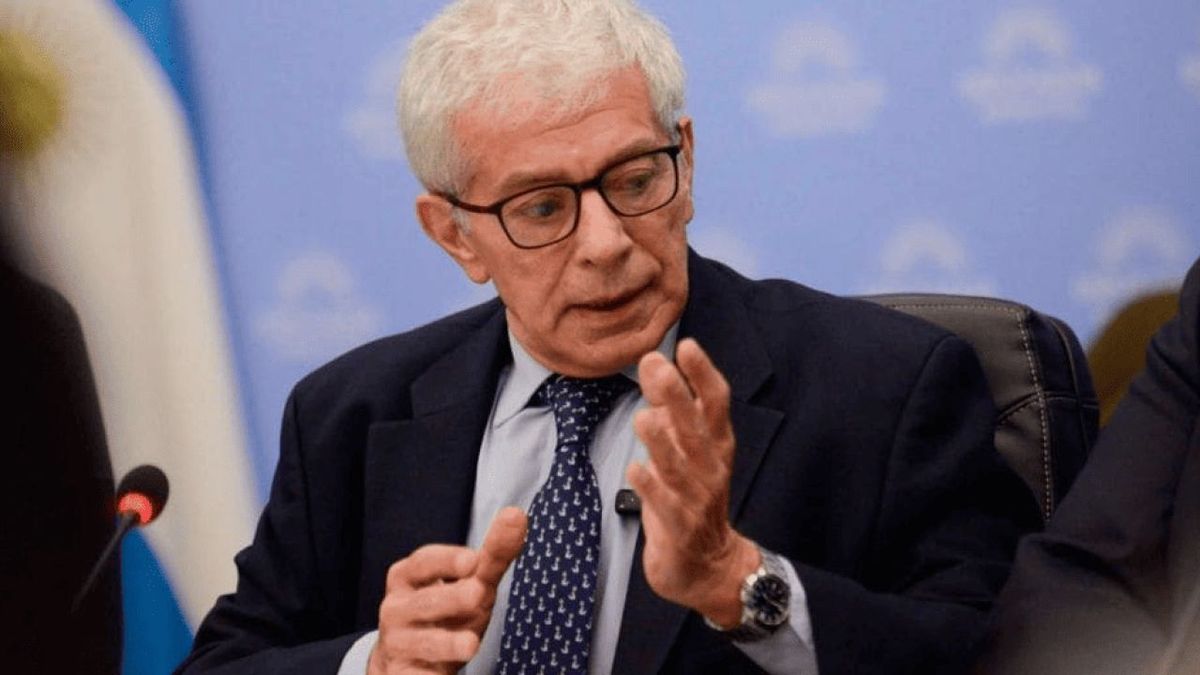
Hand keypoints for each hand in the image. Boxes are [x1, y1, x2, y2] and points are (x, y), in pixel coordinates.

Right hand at [369, 507, 526, 674]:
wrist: (406, 660)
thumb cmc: (446, 611)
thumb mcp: (470, 582)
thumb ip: (493, 553)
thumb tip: (517, 514)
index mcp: (407, 578)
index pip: (423, 563)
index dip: (446, 560)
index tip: (473, 559)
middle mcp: (396, 609)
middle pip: (425, 603)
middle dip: (451, 598)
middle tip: (478, 594)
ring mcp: (398, 644)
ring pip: (421, 643)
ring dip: (446, 644)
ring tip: (471, 645)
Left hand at [628, 338, 760, 626]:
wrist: (707, 566)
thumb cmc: (692, 499)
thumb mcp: (687, 451)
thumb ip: (671, 411)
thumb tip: (654, 364)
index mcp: (717, 445)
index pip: (716, 403)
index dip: (703, 374)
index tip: (687, 345)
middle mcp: (711, 467)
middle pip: (696, 428)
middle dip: (678, 395)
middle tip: (656, 364)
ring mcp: (696, 498)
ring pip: (679, 465)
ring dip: (661, 440)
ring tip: (644, 416)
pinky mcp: (678, 527)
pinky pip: (663, 505)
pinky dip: (650, 486)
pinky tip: (635, 468)